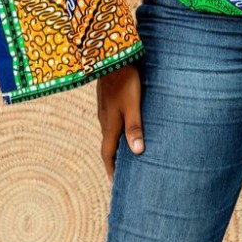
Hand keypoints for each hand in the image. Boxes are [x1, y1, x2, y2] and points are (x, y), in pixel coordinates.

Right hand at [97, 63, 144, 186]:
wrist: (110, 57)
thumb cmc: (124, 81)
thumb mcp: (132, 104)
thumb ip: (135, 127)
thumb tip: (138, 152)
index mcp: (109, 124)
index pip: (108, 154)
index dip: (111, 170)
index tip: (115, 184)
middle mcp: (104, 119)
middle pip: (108, 144)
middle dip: (114, 160)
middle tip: (122, 173)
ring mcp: (104, 108)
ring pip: (110, 131)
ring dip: (116, 144)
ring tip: (126, 152)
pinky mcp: (107, 98)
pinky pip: (111, 120)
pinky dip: (117, 129)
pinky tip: (125, 125)